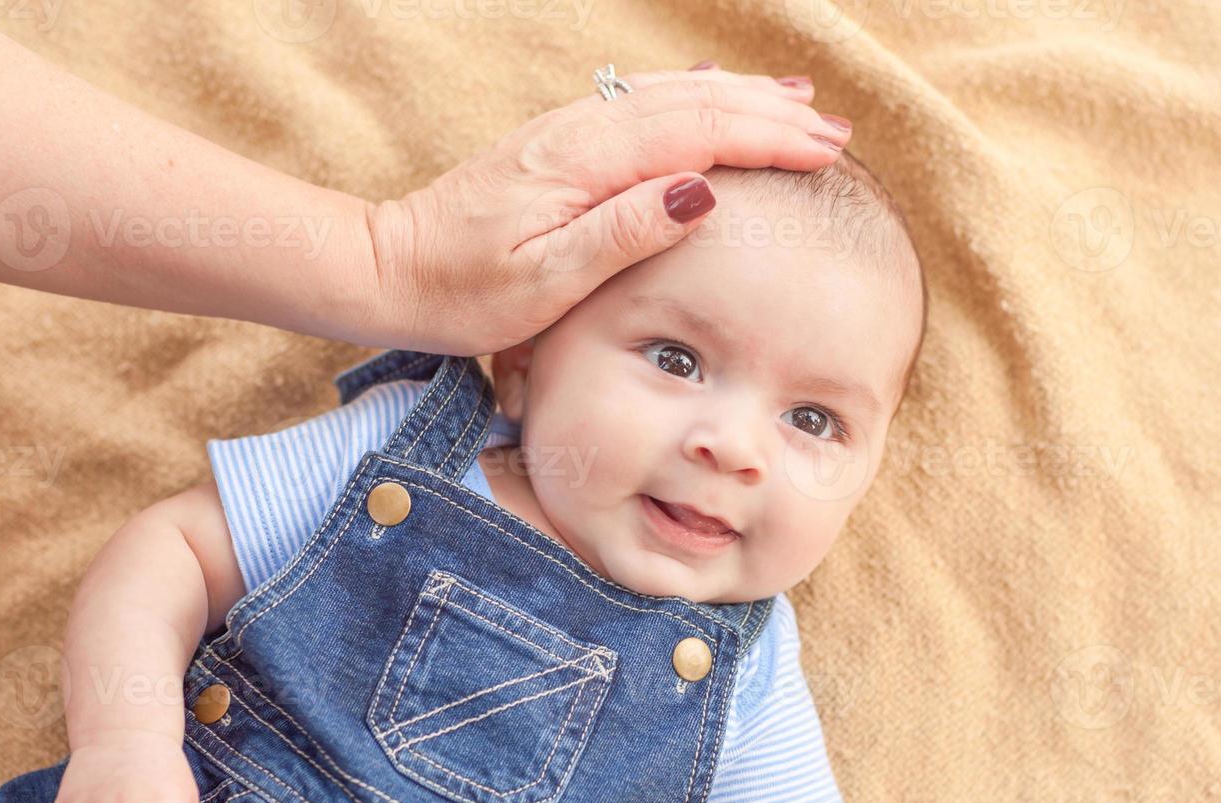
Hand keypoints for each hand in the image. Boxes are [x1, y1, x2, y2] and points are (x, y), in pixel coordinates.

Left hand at [369, 65, 852, 356]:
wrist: (388, 268)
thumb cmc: (462, 291)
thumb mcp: (545, 280)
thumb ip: (623, 232)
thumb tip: (701, 193)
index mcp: (584, 164)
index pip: (697, 134)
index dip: (767, 138)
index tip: (825, 150)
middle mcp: (578, 132)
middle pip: (693, 104)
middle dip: (768, 112)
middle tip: (832, 130)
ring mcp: (566, 133)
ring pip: (670, 96)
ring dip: (737, 98)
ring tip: (794, 102)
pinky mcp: (556, 145)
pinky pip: (641, 105)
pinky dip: (690, 98)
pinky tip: (709, 94)